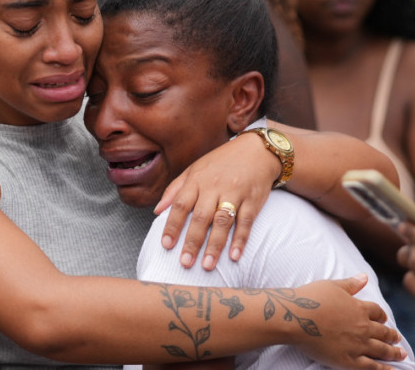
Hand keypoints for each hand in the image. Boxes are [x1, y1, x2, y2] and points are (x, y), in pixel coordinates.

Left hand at [155, 133, 277, 269]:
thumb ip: (175, 189)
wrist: (257, 150)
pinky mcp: (253, 200)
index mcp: (197, 179)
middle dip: (192, 241)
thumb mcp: (195, 169)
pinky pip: (246, 222)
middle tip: (184, 263)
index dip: (172, 225)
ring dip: (215, 245)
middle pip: (201, 216)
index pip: (181, 204)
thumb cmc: (221, 162)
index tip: (165, 245)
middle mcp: (215, 186)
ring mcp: (235, 193)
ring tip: (207, 265)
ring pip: (223, 222)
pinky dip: (240, 240)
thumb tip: (157, 210)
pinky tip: (234, 256)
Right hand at [293, 275, 405, 369]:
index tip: (384, 320)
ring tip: (402, 354)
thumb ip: (351, 284)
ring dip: (393, 352)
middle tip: (398, 339)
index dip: (381, 316)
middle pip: (383, 332)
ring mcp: (357, 344)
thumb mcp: (332, 286)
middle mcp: (363, 327)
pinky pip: (371, 366)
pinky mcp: (348, 360)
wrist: (296, 317)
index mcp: (359, 308)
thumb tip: (365, 277)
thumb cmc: (311, 298)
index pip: (377, 313)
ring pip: (381, 349)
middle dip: (392, 336)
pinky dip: (384, 369)